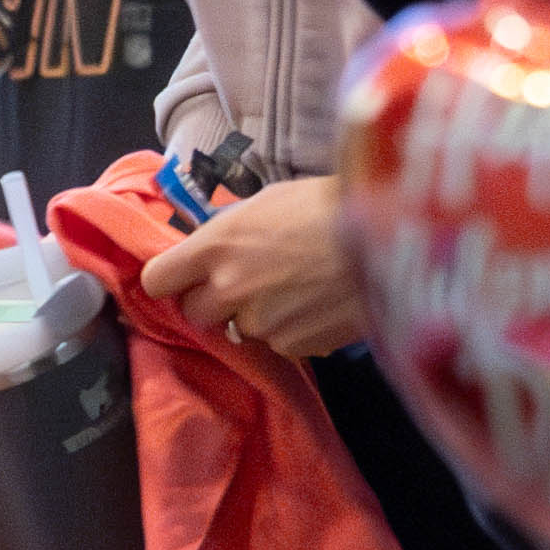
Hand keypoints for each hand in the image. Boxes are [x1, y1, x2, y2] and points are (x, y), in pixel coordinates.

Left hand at [142, 175, 364, 356]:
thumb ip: (229, 233)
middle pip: (194, 312)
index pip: (157, 279)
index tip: (184, 277)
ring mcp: (260, 322)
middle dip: (213, 302)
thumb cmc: (330, 205)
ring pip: (241, 329)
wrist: (392, 236)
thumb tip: (212, 251)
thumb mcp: (268, 203)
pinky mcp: (293, 346)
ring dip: (259, 316)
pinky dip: (293, 329)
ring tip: (298, 288)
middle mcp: (228, 289)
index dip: (170, 279)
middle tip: (247, 283)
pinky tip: (320, 303)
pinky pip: (280, 342)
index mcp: (214, 246)